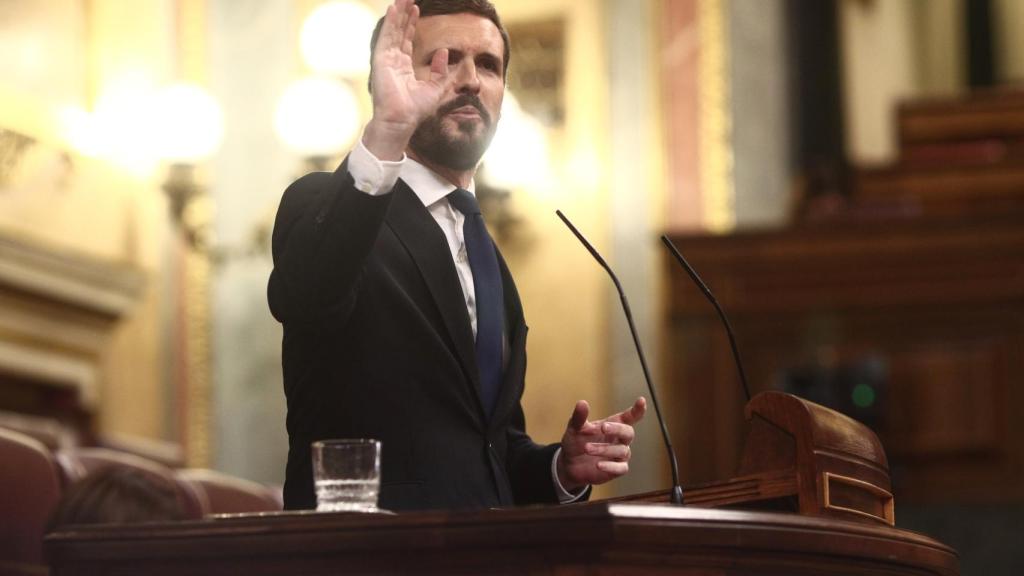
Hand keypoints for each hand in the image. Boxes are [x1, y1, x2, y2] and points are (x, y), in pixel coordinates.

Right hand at [363, 0, 452, 159]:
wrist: (402, 120)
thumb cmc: (416, 110)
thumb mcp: (436, 87)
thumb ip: (441, 70)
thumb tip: (445, 51)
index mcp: (403, 67)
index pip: (407, 40)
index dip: (411, 24)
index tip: (416, 9)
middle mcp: (393, 61)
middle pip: (399, 32)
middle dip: (404, 15)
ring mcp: (386, 59)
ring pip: (393, 31)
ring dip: (398, 14)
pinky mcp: (381, 60)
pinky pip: (387, 36)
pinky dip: (391, 22)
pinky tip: (394, 8)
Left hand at [556, 397, 646, 491]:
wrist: (569, 464)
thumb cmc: (576, 442)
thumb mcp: (574, 428)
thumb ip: (579, 417)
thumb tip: (582, 403)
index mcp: (613, 425)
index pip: (629, 417)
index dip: (637, 410)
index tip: (641, 400)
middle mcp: (619, 439)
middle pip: (628, 432)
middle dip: (617, 429)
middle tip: (603, 427)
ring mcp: (620, 455)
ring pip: (622, 451)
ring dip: (604, 449)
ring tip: (587, 448)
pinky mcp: (617, 469)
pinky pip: (620, 468)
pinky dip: (610, 466)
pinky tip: (598, 465)